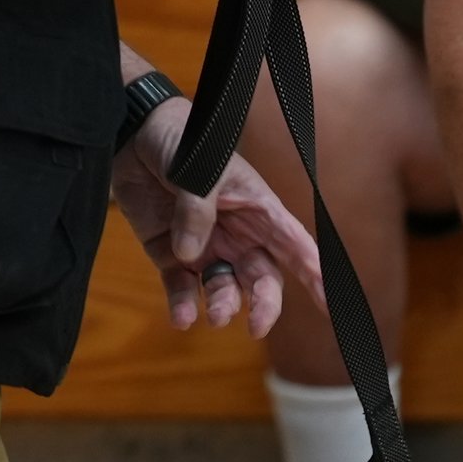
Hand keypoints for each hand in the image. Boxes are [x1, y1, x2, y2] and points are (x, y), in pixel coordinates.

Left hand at [113, 96, 326, 336]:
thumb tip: (190, 255)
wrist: (133, 134)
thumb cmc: (181, 141)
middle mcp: (239, 236)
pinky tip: (181, 318)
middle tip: (257, 327)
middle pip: (262, 279)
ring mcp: (207, 248)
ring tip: (214, 317)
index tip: (329, 304)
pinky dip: (183, 305)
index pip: (295, 246)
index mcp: (258, 211)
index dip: (314, 275)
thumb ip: (197, 212)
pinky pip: (183, 288)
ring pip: (225, 289)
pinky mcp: (172, 256)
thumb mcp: (198, 169)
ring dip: (224, 306)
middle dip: (265, 305)